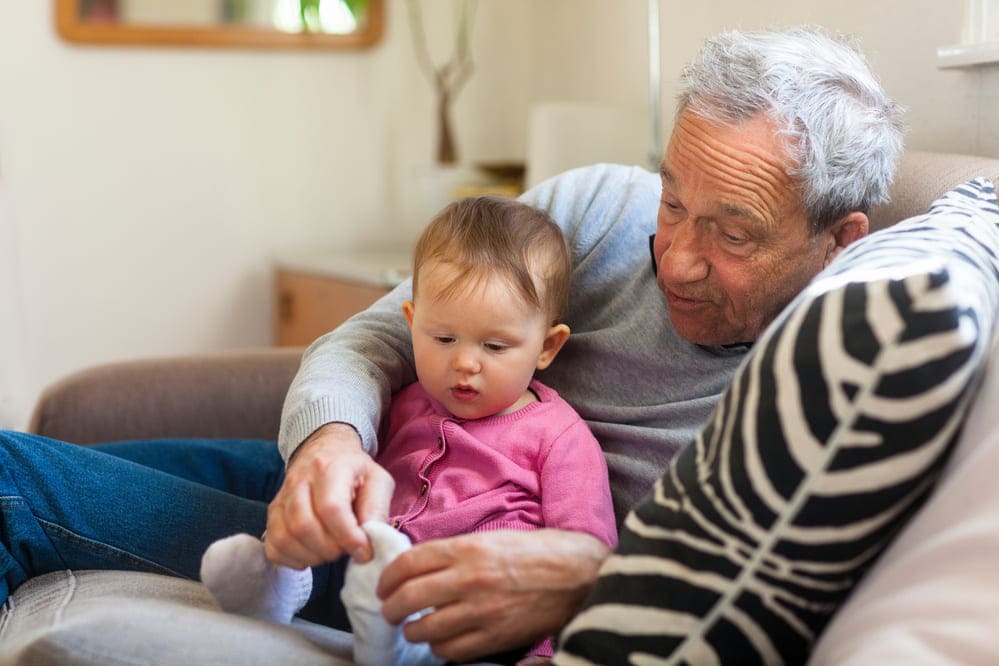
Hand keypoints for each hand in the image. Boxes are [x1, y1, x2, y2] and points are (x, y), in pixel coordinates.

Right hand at [264, 423, 394, 567]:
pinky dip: (292, 559)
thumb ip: (377, 508)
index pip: (331, 508)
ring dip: (312, 556)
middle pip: (304, 526)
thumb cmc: (354, 470)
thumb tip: (371, 540)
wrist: (324, 451)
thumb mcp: (377, 480)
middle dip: (330, 549)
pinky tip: (311, 554)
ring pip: (285, 537)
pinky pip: (273, 545)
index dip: (348, 536)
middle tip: (346, 549)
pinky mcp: (272, 512)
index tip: (364, 551)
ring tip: (331, 552)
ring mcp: (281, 496)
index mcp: (329, 468)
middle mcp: (299, 480)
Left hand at [377, 529, 610, 662]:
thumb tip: (422, 569)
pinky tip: (442, 642)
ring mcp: (481, 611)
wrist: (577, 574)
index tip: (383, 585)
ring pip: (426, 629)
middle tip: (389, 611)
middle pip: (409, 597)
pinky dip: (440, 649)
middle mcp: (469, 579)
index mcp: (467, 549)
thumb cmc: (536, 552)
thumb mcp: (492, 539)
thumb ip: (456, 553)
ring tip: (415, 628)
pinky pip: (452, 651)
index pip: (409, 563)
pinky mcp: (495, 637)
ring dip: (413, 631)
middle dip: (390, 607)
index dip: (388, 577)